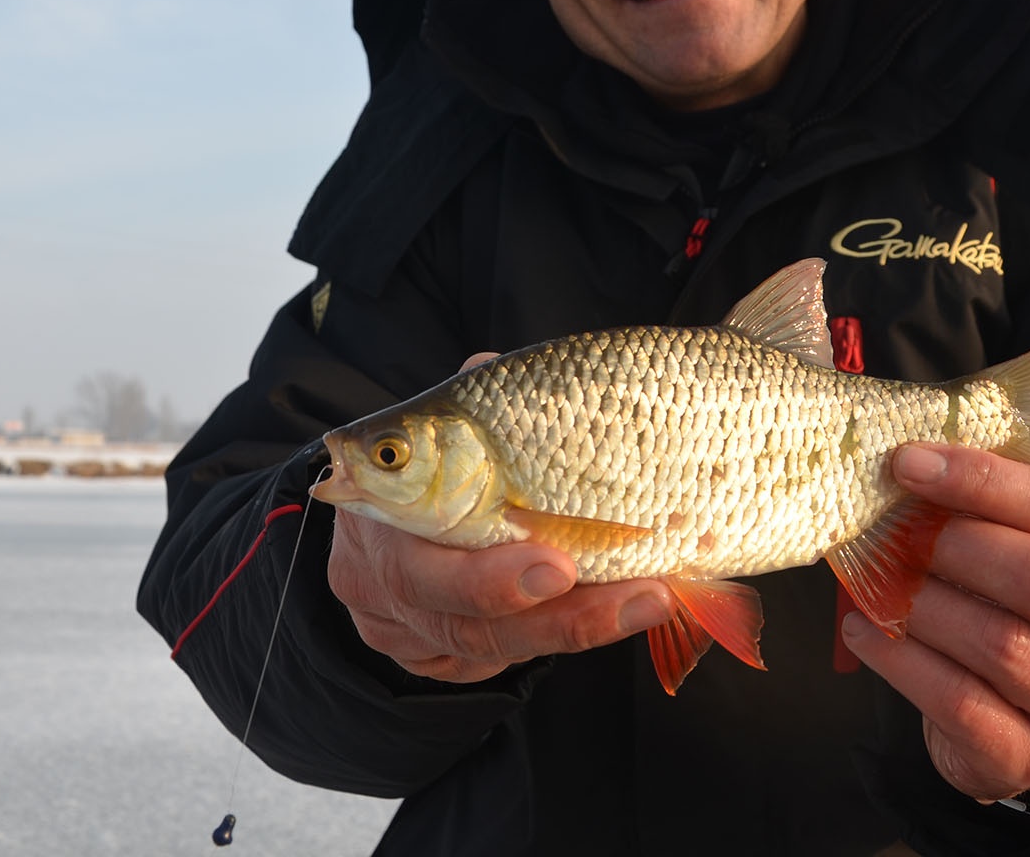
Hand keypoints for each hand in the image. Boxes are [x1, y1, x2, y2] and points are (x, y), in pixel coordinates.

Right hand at [325, 348, 672, 683]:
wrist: (379, 499)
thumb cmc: (427, 449)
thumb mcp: (442, 420)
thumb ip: (472, 401)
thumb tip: (490, 365)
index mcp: (374, 517)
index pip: (421, 564)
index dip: (489, 578)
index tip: (559, 566)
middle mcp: (378, 585)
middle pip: (463, 622)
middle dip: (553, 616)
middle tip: (640, 593)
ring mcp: (402, 629)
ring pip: (490, 650)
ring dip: (578, 627)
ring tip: (655, 597)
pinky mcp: (433, 655)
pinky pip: (495, 663)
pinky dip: (557, 641)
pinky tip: (618, 614)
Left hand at [841, 443, 1029, 802]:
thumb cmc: (1025, 616)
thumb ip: (1001, 507)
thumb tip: (917, 455)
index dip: (985, 479)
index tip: (911, 462)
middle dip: (957, 543)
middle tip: (895, 528)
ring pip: (999, 644)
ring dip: (922, 601)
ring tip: (875, 578)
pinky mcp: (1026, 757)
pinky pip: (956, 701)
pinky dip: (899, 658)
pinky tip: (865, 628)